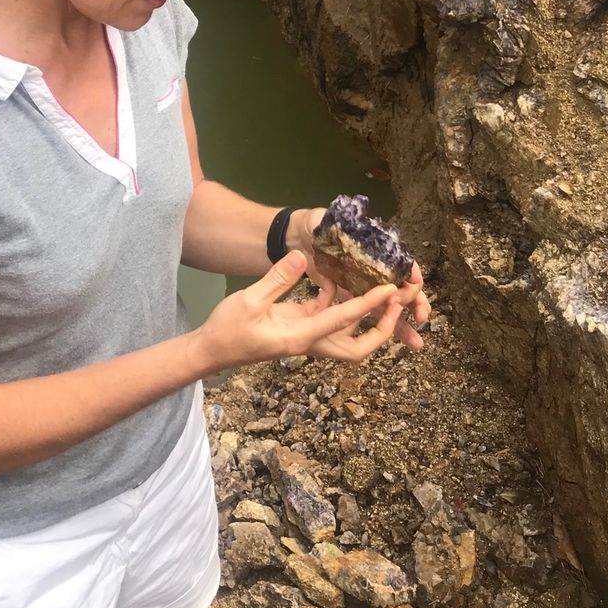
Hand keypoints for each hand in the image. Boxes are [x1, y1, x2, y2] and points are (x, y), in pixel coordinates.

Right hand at [189, 251, 404, 372]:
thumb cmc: (228, 329)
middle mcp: (310, 342)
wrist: (212, 350)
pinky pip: (328, 319)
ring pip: (346, 336)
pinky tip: (339, 281)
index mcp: (301, 337)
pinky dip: (339, 304)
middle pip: (357, 349)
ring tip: (381, 293)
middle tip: (396, 306)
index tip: (391, 291)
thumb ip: (277, 279)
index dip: (369, 305)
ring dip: (365, 319)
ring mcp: (305, 338)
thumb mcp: (249, 300)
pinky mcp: (298, 330)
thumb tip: (303, 257)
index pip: (343, 321)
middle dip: (381, 331)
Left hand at [288, 207, 431, 351]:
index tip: (408, 285)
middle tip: (421, 317)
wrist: (296, 238)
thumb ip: (334, 223)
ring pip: (389, 307)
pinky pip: (369, 316)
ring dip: (403, 324)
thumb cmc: (313, 225)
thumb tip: (349, 227)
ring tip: (416, 344)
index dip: (409, 274)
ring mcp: (364, 285)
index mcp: (373, 248)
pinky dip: (381, 328)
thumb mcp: (322, 218)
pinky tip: (389, 341)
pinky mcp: (351, 299)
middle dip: (415, 302)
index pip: (400, 261)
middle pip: (401, 287)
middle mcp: (374, 268)